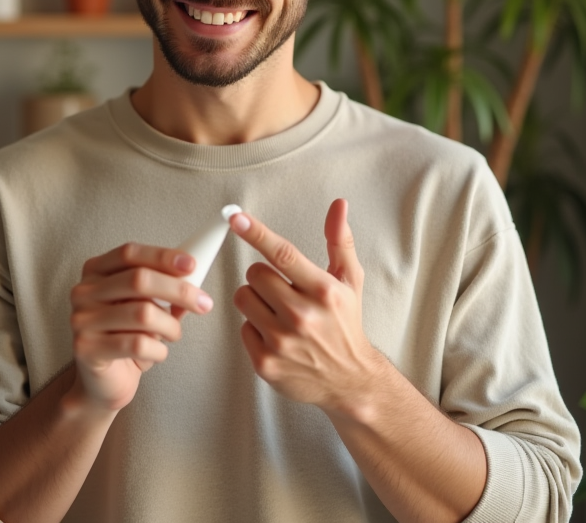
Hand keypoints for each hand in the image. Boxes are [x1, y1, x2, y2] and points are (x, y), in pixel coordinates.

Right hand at [70, 243, 213, 411]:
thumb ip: (164, 290)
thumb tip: (194, 276)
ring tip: (174, 334)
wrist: (103, 383)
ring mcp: (81, 320)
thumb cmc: (126, 337)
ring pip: (142, 313)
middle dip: (179, 290)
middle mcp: (83, 291)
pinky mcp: (86, 348)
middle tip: (204, 303)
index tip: (192, 264)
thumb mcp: (145, 307)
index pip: (129, 253)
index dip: (162, 256)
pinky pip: (137, 344)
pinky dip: (158, 350)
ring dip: (170, 326)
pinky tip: (158, 352)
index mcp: (96, 271)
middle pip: (138, 280)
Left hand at [230, 199, 380, 412]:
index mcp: (323, 292)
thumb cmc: (346, 324)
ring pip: (243, 298)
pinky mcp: (266, 362)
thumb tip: (338, 205)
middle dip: (264, 277)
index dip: (256, 233)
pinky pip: (242, 327)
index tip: (235, 217)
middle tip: (281, 289)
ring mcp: (282, 341)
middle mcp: (302, 316)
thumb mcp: (350, 282)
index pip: (283, 254)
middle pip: (255, 274)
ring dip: (256, 300)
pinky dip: (255, 327)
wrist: (350, 380)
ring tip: (277, 311)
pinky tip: (275, 334)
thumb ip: (340, 242)